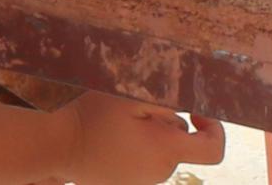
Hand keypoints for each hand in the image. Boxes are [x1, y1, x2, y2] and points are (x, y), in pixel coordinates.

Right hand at [63, 89, 220, 184]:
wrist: (57, 147)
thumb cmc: (94, 117)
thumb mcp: (133, 95)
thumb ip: (167, 100)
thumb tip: (190, 109)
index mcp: (166, 151)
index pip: (213, 150)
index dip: (214, 128)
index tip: (196, 110)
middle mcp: (159, 173)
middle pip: (182, 144)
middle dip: (169, 124)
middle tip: (138, 110)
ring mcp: (142, 182)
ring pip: (163, 152)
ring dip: (152, 136)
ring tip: (121, 125)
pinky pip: (145, 162)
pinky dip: (138, 148)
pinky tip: (114, 139)